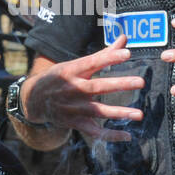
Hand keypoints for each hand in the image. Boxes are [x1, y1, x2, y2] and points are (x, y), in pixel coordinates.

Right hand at [21, 35, 144, 141]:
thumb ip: (103, 54)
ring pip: (98, 111)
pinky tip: (127, 136)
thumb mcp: (75, 64)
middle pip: (98, 87)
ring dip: (119, 113)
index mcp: (72, 71)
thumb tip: (124, 38)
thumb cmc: (60, 77)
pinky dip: (110, 135)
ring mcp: (73, 108)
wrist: (34, 100)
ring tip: (139, 114)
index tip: (127, 53)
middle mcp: (72, 89)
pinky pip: (94, 131)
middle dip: (119, 84)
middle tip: (140, 81)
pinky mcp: (75, 123)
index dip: (109, 58)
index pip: (92, 62)